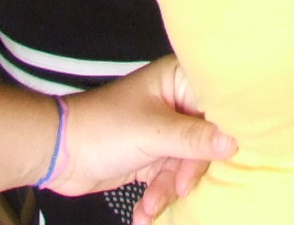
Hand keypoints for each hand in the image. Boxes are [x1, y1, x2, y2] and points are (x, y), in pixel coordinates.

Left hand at [44, 57, 235, 211]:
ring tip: (148, 207)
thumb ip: (195, 140)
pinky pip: (166, 179)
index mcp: (177, 81)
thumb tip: (235, 142)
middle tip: (178, 188)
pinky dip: (157, 197)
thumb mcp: (153, 133)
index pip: (216, 103)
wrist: (58, 154)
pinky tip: (143, 214)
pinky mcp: (150, 158)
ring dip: (167, 190)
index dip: (224, 129)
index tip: (230, 154)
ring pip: (185, 165)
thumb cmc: (104, 129)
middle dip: (187, 171)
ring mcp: (163, 133)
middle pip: (204, 141)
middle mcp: (175, 104)